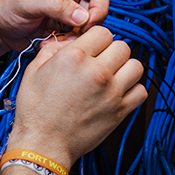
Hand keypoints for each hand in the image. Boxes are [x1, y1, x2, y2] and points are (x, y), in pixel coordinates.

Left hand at [0, 0, 110, 51]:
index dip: (99, 7)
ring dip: (77, 37)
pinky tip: (53, 43)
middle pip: (98, 9)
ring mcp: (70, 11)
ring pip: (91, 26)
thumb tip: (83, 15)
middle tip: (71, 34)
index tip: (87, 23)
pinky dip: (70, 44)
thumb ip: (56, 5)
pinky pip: (80, 38)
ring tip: (57, 39)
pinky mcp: (66, 27)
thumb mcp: (29, 1)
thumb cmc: (6, 8)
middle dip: (88, 25)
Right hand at [5, 26, 146, 170]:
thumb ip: (53, 49)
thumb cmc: (36, 109)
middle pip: (122, 46)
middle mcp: (97, 72)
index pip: (103, 32)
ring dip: (125, 67)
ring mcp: (111, 92)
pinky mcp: (120, 111)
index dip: (96, 38)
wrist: (43, 143)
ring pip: (136, 66)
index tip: (92, 46)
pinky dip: (132, 89)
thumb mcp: (34, 70)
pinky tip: (118, 91)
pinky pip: (141, 91)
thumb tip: (69, 42)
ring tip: (112, 74)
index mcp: (75, 57)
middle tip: (101, 60)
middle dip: (111, 50)